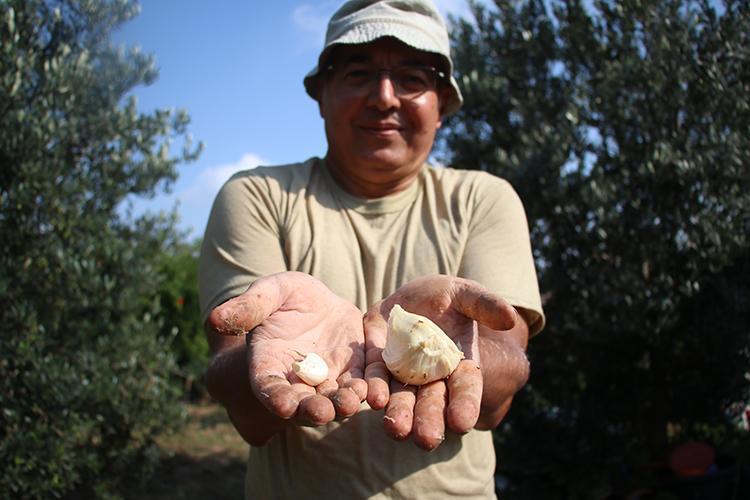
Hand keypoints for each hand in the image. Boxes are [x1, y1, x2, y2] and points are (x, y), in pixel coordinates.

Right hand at [208, 271, 366, 425]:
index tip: (282, 405)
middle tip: (321, 412)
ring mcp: (327, 380)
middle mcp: (297, 380)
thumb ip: (248, 307)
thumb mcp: (269, 293)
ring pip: (333, 400)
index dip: (274, 397)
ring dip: (342, 405)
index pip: (267, 387)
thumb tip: (215, 319)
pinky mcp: (354, 373)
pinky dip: (368, 391)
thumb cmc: (285, 296)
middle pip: (302, 403)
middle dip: (311, 410)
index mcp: (269, 364)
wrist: (319, 301)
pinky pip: (362, 386)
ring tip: (351, 402)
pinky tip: (375, 393)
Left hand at [363, 275, 516, 449]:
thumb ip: (485, 305)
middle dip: (429, 420)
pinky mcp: (376, 359)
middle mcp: (430, 376)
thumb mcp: (467, 296)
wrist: (414, 295)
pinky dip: (373, 387)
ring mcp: (401, 371)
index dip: (465, 405)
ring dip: (398, 413)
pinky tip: (372, 398)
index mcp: (459, 365)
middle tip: (426, 439)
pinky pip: (374, 376)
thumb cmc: (450, 298)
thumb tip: (510, 317)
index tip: (461, 422)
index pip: (465, 390)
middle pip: (431, 402)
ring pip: (400, 396)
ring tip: (396, 429)